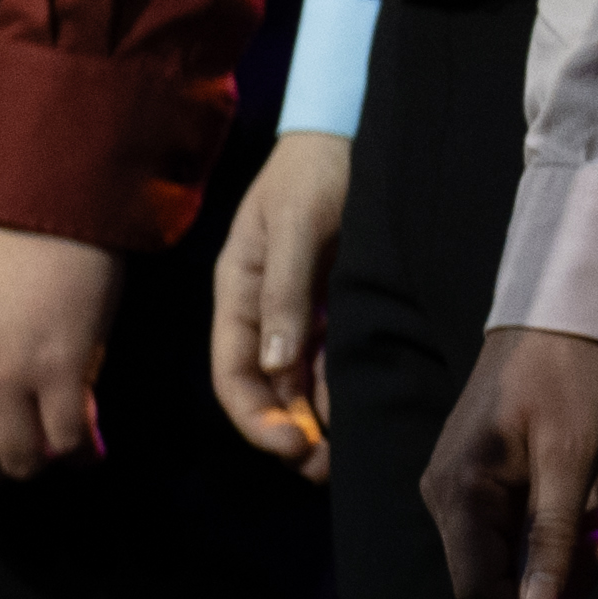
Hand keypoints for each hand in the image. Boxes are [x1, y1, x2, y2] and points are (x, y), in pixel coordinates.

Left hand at [0, 215, 123, 488]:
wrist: (46, 206)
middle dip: (0, 472)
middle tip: (22, 454)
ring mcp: (8, 380)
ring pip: (23, 462)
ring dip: (43, 460)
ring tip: (58, 443)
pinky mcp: (63, 370)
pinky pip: (70, 439)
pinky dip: (84, 451)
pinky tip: (91, 445)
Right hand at [213, 134, 353, 475]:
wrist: (348, 130)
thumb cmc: (315, 172)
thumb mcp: (297, 228)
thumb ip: (287, 292)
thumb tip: (277, 365)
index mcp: (237, 295)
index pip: (235, 376)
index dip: (258, 420)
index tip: (295, 449)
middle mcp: (264, 311)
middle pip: (267, 390)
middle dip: (290, 433)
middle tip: (328, 468)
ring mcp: (299, 308)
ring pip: (299, 381)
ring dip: (318, 418)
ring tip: (350, 452)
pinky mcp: (335, 301)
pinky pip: (331, 356)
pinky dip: (340, 386)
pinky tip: (363, 407)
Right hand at [423, 322, 597, 598]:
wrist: (566, 311)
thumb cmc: (572, 374)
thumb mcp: (575, 456)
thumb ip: (552, 534)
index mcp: (458, 493)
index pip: (478, 590)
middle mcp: (449, 496)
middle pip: (495, 578)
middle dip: (557, 579)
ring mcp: (465, 486)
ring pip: (510, 555)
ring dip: (563, 554)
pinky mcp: (486, 476)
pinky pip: (517, 527)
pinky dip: (558, 530)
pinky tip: (594, 507)